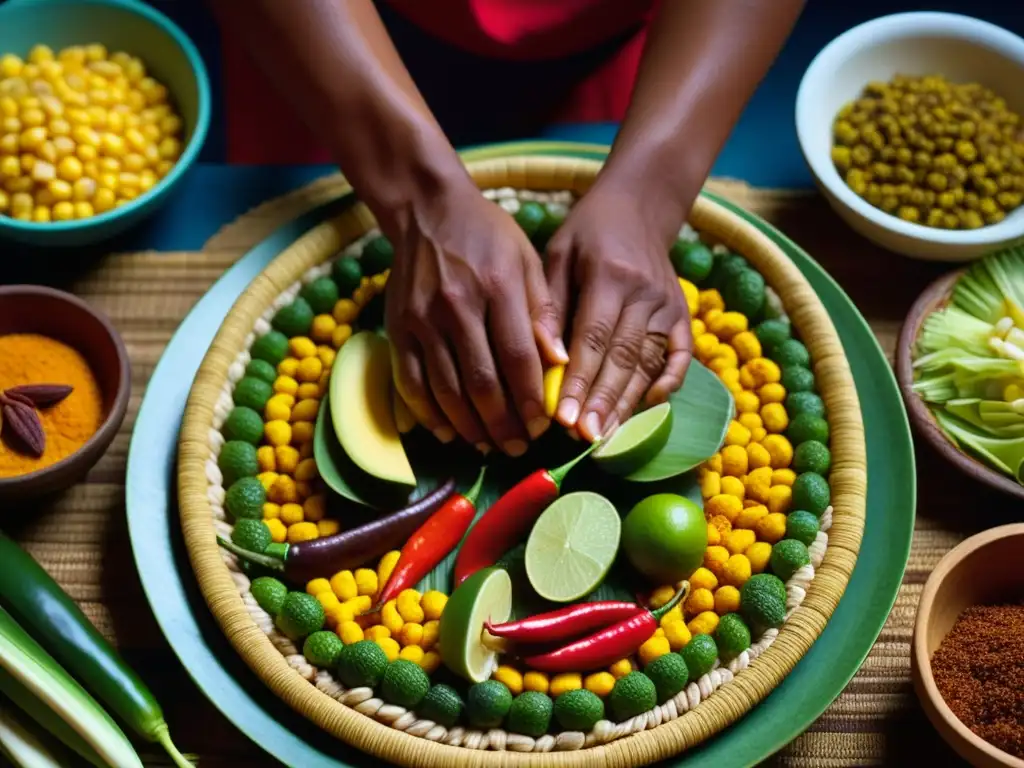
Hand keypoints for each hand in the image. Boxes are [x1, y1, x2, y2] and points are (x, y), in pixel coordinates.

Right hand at [384, 184, 561, 455]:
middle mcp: (456, 306)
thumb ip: (544, 311)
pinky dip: (429, 414)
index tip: (543, 425)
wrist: (426, 210)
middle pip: (481, 381)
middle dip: (503, 423)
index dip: (531, 398)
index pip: (518, 356)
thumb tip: (560, 362)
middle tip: (519, 446)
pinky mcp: (396, 328)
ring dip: (470, 426)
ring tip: (490, 445)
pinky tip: (449, 432)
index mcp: (497, 286)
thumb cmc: (487, 235)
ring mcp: (421, 320)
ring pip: (446, 389)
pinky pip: (411, 382)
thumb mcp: (527, 259)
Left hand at [539, 187, 692, 441]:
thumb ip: (550, 306)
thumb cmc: (585, 234)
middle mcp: (645, 292)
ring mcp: (669, 305)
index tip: (564, 419)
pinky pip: (679, 355)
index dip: (580, 380)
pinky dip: (668, 382)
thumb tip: (546, 359)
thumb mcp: (556, 255)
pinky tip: (650, 406)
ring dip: (628, 403)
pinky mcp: (683, 314)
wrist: (637, 207)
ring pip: (649, 362)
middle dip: (603, 401)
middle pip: (623, 357)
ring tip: (607, 437)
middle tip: (585, 438)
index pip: (593, 338)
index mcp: (608, 274)